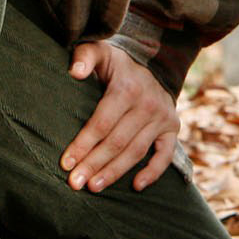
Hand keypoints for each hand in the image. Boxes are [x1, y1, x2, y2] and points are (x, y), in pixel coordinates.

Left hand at [61, 42, 179, 192]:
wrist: (155, 62)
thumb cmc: (117, 64)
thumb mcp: (100, 51)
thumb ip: (84, 56)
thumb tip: (75, 72)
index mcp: (127, 88)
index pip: (102, 123)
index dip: (83, 144)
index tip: (66, 163)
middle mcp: (148, 104)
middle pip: (117, 141)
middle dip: (94, 163)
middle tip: (75, 183)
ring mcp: (162, 118)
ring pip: (136, 151)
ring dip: (115, 172)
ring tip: (94, 187)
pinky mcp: (172, 128)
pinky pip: (166, 155)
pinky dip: (153, 172)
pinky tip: (136, 186)